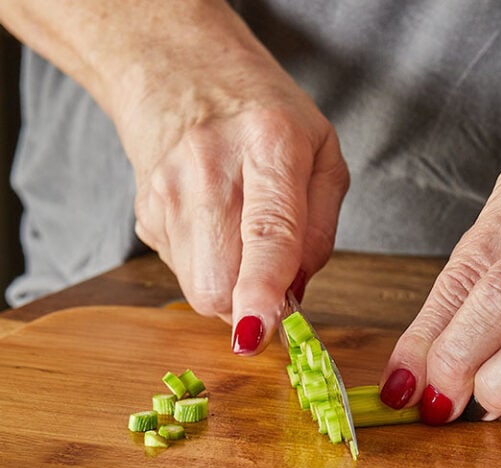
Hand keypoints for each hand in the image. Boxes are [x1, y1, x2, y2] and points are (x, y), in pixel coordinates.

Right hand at [112, 13, 348, 352]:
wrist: (177, 71)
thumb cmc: (265, 114)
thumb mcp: (323, 154)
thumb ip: (320, 229)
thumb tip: (294, 295)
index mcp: (269, 144)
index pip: (267, 230)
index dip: (263, 289)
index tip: (257, 330)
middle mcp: (209, 169)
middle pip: (220, 281)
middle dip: (252, 302)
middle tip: (275, 270)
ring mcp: (165, 195)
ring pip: (200, 288)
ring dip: (232, 283)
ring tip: (242, 230)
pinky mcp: (144, 217)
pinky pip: (185, 274)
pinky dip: (210, 265)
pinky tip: (216, 222)